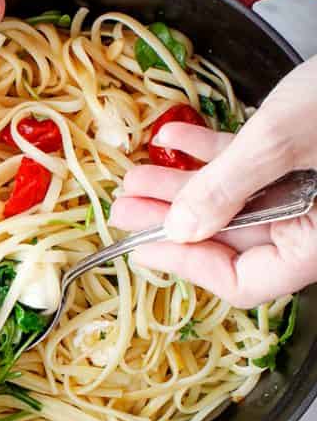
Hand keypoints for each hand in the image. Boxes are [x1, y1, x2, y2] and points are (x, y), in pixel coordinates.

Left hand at [111, 56, 316, 307]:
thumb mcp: (282, 140)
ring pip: (232, 201)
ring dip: (182, 187)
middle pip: (228, 239)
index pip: (244, 281)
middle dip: (171, 220)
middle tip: (124, 210)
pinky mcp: (306, 156)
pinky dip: (212, 155)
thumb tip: (178, 230)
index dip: (188, 265)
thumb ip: (227, 187)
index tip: (144, 247)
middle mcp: (312, 224)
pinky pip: (249, 167)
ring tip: (137, 175)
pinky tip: (174, 140)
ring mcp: (310, 190)